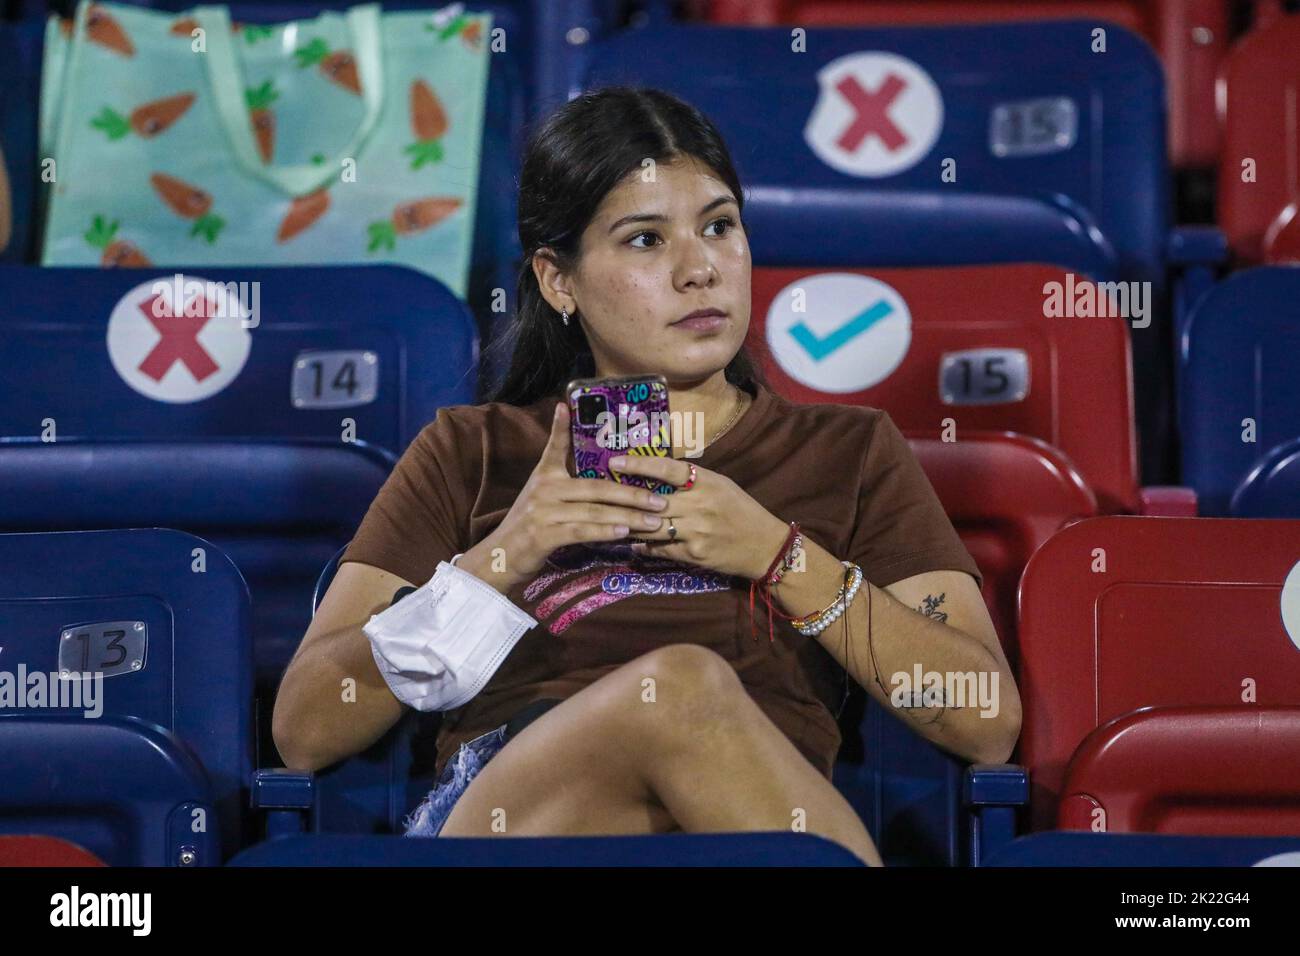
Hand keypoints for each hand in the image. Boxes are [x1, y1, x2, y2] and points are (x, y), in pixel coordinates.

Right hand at [484, 402, 671, 583]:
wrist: (501, 557)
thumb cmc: (529, 526)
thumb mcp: (543, 497)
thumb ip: (565, 483)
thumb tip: (593, 473)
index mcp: (545, 476)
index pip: (555, 446)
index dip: (560, 426)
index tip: (566, 405)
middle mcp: (544, 489)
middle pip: (596, 487)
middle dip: (632, 493)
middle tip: (661, 499)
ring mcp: (543, 512)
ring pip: (594, 511)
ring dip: (628, 517)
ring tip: (654, 521)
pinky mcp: (544, 535)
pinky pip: (581, 531)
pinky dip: (605, 532)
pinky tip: (625, 532)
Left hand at [609, 452, 789, 580]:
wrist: (764, 546)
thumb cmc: (741, 510)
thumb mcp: (720, 485)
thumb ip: (691, 479)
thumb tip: (656, 472)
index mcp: (707, 483)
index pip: (667, 469)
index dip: (639, 465)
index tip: (614, 462)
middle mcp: (699, 506)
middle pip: (652, 501)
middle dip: (623, 498)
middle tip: (597, 492)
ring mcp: (695, 532)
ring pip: (651, 527)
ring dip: (627, 524)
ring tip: (605, 518)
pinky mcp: (693, 555)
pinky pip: (660, 549)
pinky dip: (644, 545)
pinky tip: (630, 541)